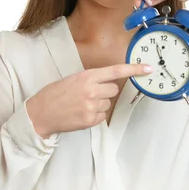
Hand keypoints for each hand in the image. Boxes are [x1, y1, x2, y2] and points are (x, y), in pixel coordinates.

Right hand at [26, 63, 152, 135]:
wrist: (41, 114)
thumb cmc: (55, 94)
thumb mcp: (72, 79)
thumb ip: (92, 79)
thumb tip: (110, 82)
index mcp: (87, 76)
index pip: (116, 71)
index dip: (134, 69)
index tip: (148, 69)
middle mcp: (91, 90)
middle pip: (114, 89)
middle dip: (106, 91)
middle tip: (90, 93)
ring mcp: (92, 106)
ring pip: (108, 103)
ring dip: (99, 103)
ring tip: (81, 104)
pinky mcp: (91, 120)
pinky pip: (103, 115)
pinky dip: (95, 115)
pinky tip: (82, 113)